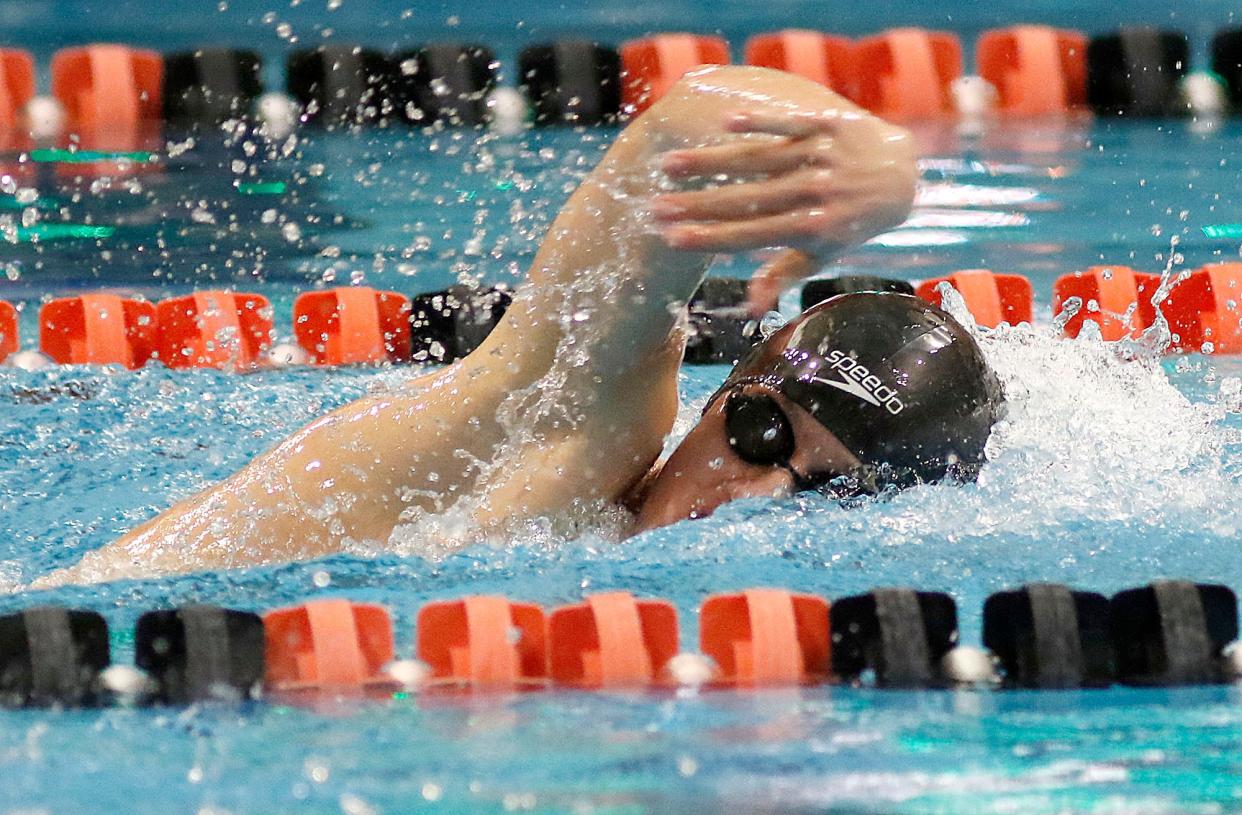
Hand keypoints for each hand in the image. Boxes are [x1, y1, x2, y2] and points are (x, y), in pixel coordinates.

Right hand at [653, 108, 916, 313]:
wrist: (900, 174)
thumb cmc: (849, 221)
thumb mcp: (821, 254)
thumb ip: (782, 276)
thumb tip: (752, 311)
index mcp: (809, 227)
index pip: (749, 235)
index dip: (709, 238)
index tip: (671, 239)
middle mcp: (814, 192)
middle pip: (744, 199)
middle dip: (696, 205)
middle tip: (654, 207)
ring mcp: (819, 156)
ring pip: (756, 159)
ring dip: (710, 162)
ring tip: (669, 166)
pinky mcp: (825, 124)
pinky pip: (786, 122)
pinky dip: (758, 122)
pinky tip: (723, 123)